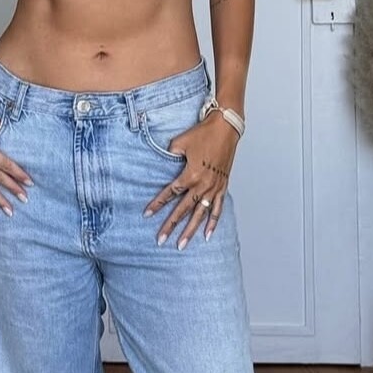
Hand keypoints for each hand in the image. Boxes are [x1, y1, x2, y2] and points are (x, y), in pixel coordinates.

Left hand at [143, 115, 238, 248]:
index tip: (147, 214)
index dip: (157, 204)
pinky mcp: (222, 187)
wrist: (226, 128)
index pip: (170, 193)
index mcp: (190, 174)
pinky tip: (207, 235)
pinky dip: (213, 223)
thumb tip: (163, 163)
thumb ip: (169, 155)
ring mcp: (214, 188)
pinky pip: (218, 209)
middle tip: (161, 240)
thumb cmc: (202, 133)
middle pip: (183, 210)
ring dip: (190, 230)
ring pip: (200, 214)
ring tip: (182, 244)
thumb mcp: (179, 142)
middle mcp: (202, 185)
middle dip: (171, 225)